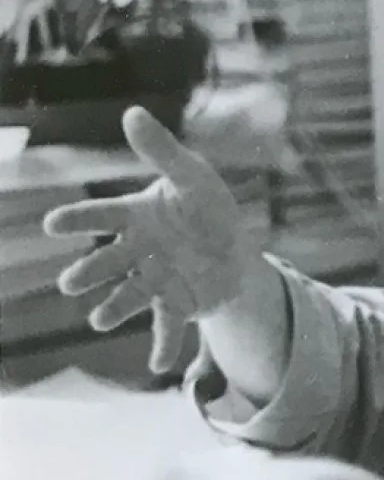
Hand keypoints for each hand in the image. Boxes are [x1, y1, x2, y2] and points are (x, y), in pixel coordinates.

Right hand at [43, 107, 256, 372]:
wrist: (234, 249)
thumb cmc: (207, 208)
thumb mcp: (193, 176)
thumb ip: (162, 150)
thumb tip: (133, 112)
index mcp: (136, 217)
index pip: (102, 215)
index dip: (78, 220)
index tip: (52, 225)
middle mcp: (139, 251)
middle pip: (109, 262)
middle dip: (90, 273)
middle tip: (70, 284)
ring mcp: (156, 280)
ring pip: (130, 295)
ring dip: (113, 309)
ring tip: (98, 321)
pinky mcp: (177, 303)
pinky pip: (168, 326)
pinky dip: (162, 347)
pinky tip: (158, 367)